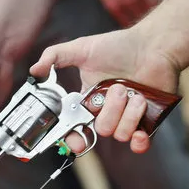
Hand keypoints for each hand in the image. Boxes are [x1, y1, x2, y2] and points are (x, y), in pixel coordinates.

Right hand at [30, 28, 179, 153]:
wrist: (154, 45)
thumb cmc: (119, 46)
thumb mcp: (82, 48)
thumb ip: (54, 57)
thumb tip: (34, 71)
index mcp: (88, 101)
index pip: (74, 128)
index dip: (72, 138)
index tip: (75, 138)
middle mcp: (106, 112)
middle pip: (100, 130)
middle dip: (109, 110)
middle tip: (118, 89)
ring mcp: (126, 119)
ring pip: (120, 134)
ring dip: (129, 112)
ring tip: (136, 92)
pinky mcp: (147, 122)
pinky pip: (140, 143)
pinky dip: (140, 140)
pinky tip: (141, 129)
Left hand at [88, 0, 162, 26]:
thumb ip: (114, 5)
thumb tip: (124, 14)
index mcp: (114, 6)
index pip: (128, 24)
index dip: (133, 29)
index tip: (137, 32)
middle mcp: (128, 0)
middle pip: (143, 18)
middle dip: (147, 23)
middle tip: (152, 27)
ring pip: (153, 6)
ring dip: (156, 12)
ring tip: (159, 17)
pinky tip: (160, 1)